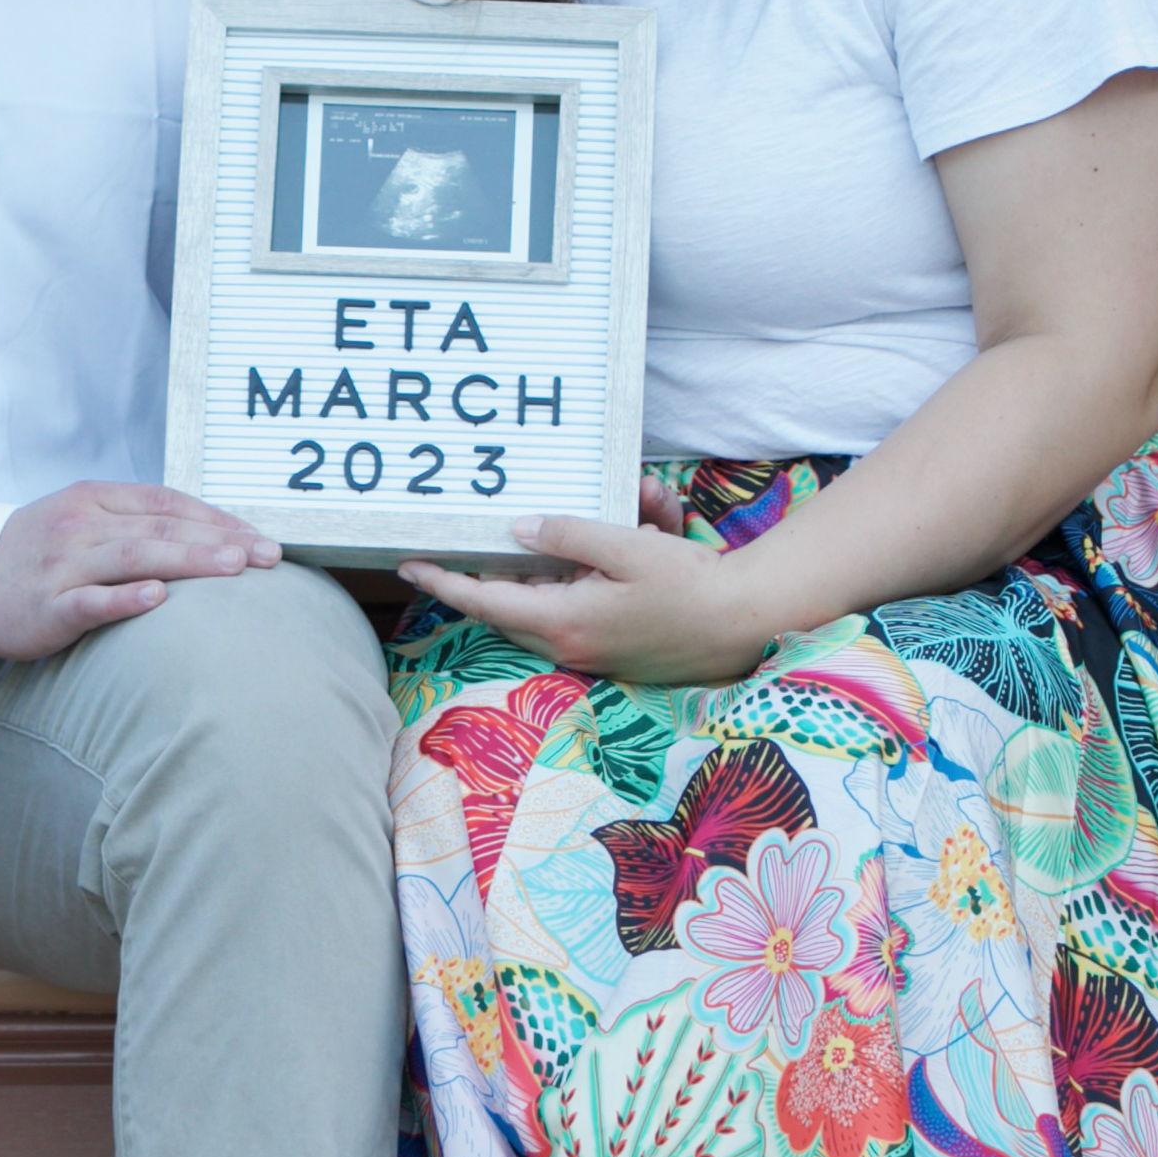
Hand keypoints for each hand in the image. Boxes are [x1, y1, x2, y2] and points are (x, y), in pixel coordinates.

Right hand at [0, 480, 284, 662]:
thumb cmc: (38, 554)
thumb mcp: (84, 522)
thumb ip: (136, 524)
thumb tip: (208, 535)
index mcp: (96, 500)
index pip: (168, 503)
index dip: (218, 519)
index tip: (261, 540)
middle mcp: (82, 525)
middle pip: (160, 528)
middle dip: (218, 541)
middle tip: (266, 557)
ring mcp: (63, 564)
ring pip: (133, 557)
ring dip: (187, 560)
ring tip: (233, 568)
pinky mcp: (47, 605)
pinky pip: (90, 600)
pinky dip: (125, 598)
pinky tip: (158, 598)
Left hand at [396, 507, 779, 686]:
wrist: (748, 625)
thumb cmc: (692, 587)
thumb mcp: (629, 548)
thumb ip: (569, 536)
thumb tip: (518, 532)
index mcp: (564, 621)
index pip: (484, 601)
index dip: (444, 582)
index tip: (409, 565)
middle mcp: (570, 643)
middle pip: (511, 602)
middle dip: (507, 564)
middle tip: (489, 534)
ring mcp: (592, 648)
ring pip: (554, 596)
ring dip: (573, 556)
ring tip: (639, 508)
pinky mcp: (614, 645)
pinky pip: (586, 601)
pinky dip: (601, 566)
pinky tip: (650, 524)